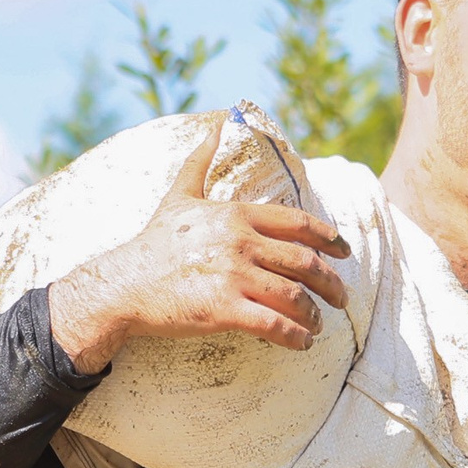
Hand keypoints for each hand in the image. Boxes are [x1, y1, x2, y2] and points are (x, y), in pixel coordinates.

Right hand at [48, 124, 351, 373]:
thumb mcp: (179, 195)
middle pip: (305, 262)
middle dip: (331, 284)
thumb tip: (215, 125)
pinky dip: (295, 337)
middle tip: (342, 298)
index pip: (299, 224)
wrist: (123, 284)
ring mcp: (232, 276)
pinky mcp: (223, 309)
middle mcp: (240, 242)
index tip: (344, 252)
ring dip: (314, 314)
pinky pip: (274, 325)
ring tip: (318, 325)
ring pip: (294, 296)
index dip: (329, 239)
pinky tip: (302, 343)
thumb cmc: (153, 243)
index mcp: (236, 215)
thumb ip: (200, 161)